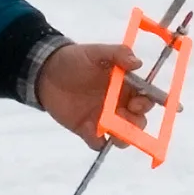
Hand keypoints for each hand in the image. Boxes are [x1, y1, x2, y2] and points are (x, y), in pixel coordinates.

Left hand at [36, 42, 153, 150]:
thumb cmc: (74, 59)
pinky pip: (98, 142)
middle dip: (136, 122)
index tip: (139, 103)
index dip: (148, 103)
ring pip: (123, 136)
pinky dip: (98, 140)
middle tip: (125, 114)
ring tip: (112, 130)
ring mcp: (103, 119)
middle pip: (138, 121)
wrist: (45, 72)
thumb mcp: (95, 52)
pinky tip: (90, 130)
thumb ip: (117, 54)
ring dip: (122, 137)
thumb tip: (138, 63)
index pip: (146, 98)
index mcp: (125, 87)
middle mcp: (119, 105)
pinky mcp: (87, 130)